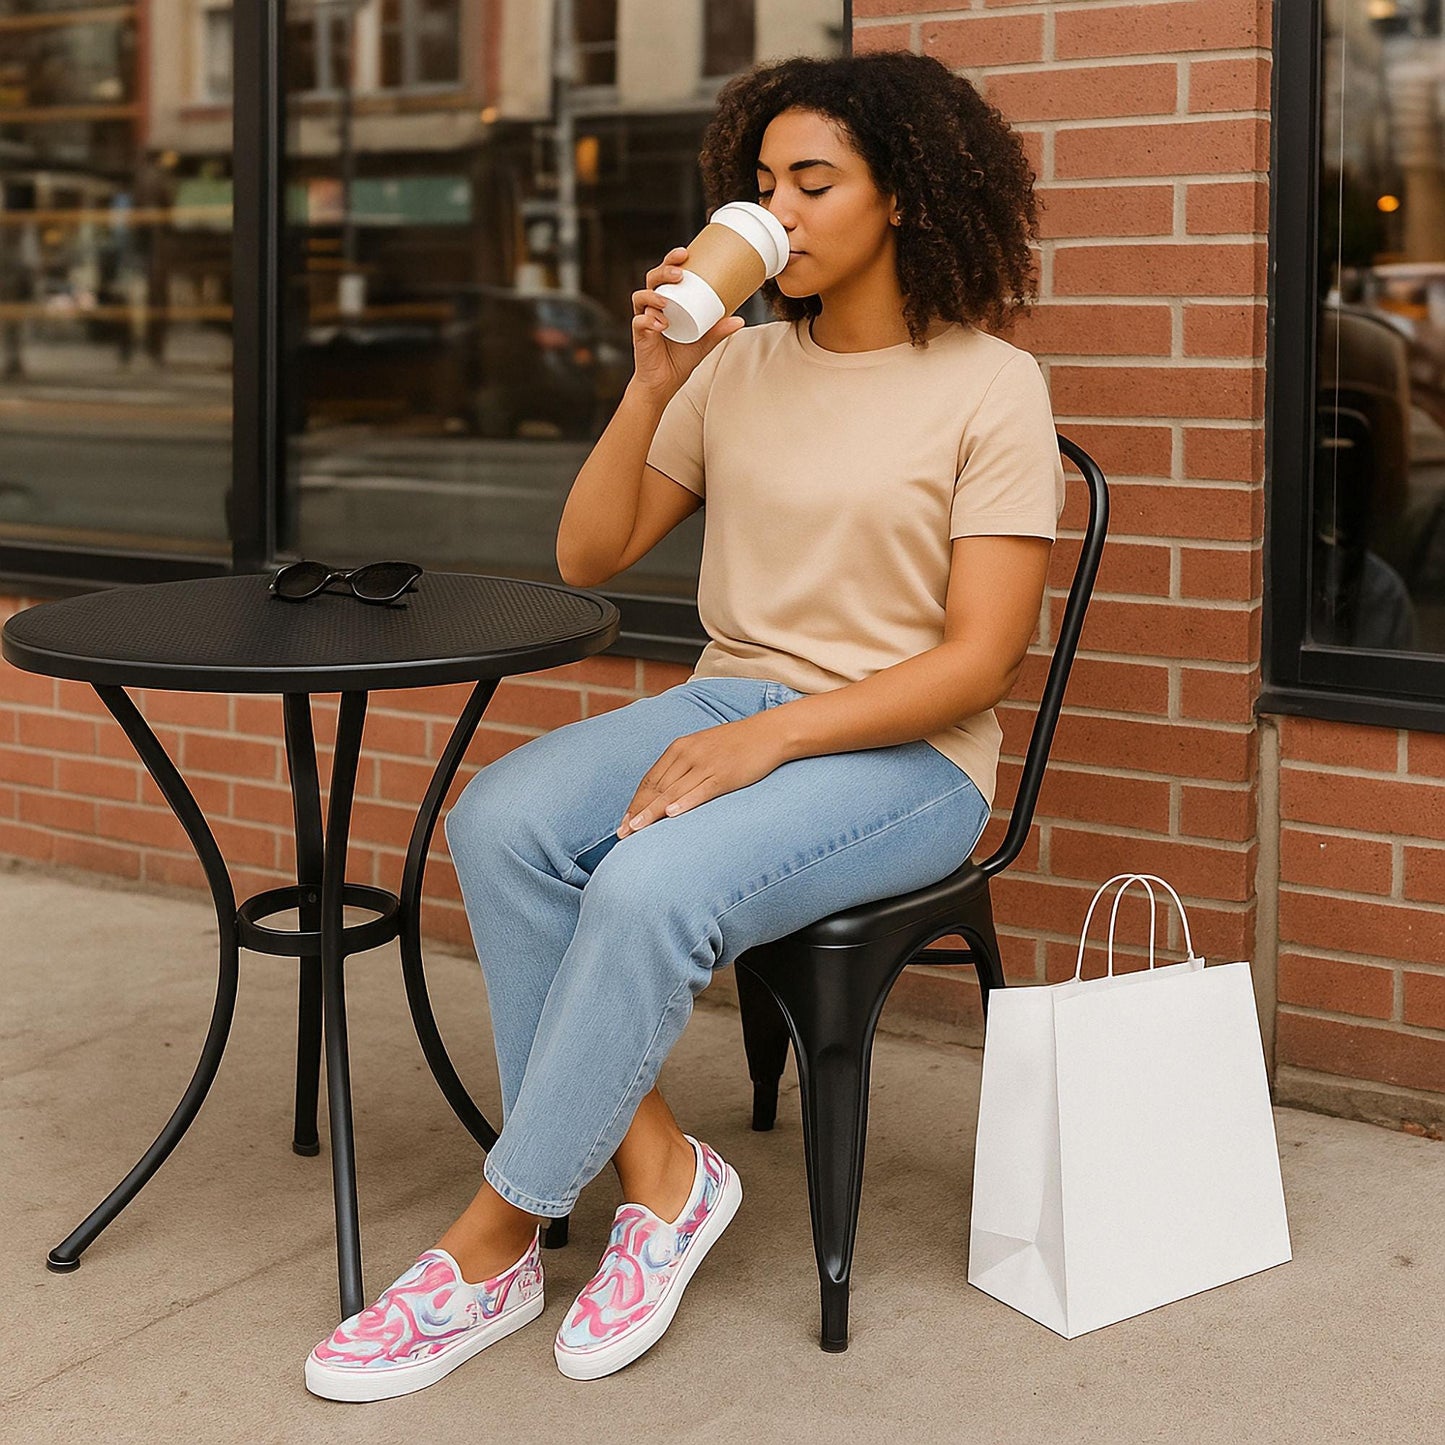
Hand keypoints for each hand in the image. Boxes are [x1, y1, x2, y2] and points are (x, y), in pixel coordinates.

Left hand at [616, 714, 789, 836]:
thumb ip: (685, 766)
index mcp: (679, 748)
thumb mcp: (704, 749)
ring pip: (672, 792)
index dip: (635, 803)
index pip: (650, 780)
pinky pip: (700, 790)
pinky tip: (671, 815)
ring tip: (636, 830)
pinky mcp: (723, 774)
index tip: (624, 823)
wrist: (769, 732)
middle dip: (637, 812)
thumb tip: (669, 792)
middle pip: (656, 788)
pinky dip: (684, 802)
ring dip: (651, 812)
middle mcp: (688, 754)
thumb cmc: (737, 744)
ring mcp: (705, 764)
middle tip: (622, 834)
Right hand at [631, 246, 745, 400]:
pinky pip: (639, 322)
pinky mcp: (639, 335)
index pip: (665, 274)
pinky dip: (649, 320)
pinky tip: (661, 323)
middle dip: (663, 271)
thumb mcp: (704, 342)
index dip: (671, 260)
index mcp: (666, 301)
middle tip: (679, 273)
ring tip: (667, 299)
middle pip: (652, 279)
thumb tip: (740, 319)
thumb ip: (718, 330)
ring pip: (641, 297)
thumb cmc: (680, 359)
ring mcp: (643, 319)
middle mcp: (652, 307)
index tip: (685, 253)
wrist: (664, 383)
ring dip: (654, 295)